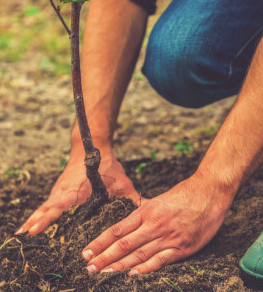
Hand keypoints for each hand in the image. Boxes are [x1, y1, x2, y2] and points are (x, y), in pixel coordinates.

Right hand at [16, 144, 140, 235]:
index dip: (48, 218)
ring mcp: (61, 189)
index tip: (35, 229)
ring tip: (23, 233)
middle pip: (48, 208)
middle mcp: (66, 191)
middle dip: (36, 221)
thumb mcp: (122, 182)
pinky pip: (48, 203)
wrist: (91, 146)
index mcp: (79, 190)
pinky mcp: (60, 189)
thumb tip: (149, 209)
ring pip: (45, 205)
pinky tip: (33, 223)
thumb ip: (132, 198)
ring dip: (34, 218)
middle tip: (25, 237)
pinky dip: (40, 212)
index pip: (60, 206)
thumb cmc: (107, 164)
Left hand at [82, 174, 233, 273]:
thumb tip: (127, 225)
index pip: (117, 230)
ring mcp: (168, 237)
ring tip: (103, 273)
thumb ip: (144, 214)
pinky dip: (146, 269)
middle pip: (124, 244)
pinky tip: (132, 275)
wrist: (209, 192)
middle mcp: (153, 224)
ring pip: (139, 254)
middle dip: (104, 257)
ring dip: (119, 265)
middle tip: (88, 268)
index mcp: (146, 211)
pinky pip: (161, 260)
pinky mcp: (183, 247)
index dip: (100, 242)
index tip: (86, 252)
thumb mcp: (159, 200)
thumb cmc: (183, 194)